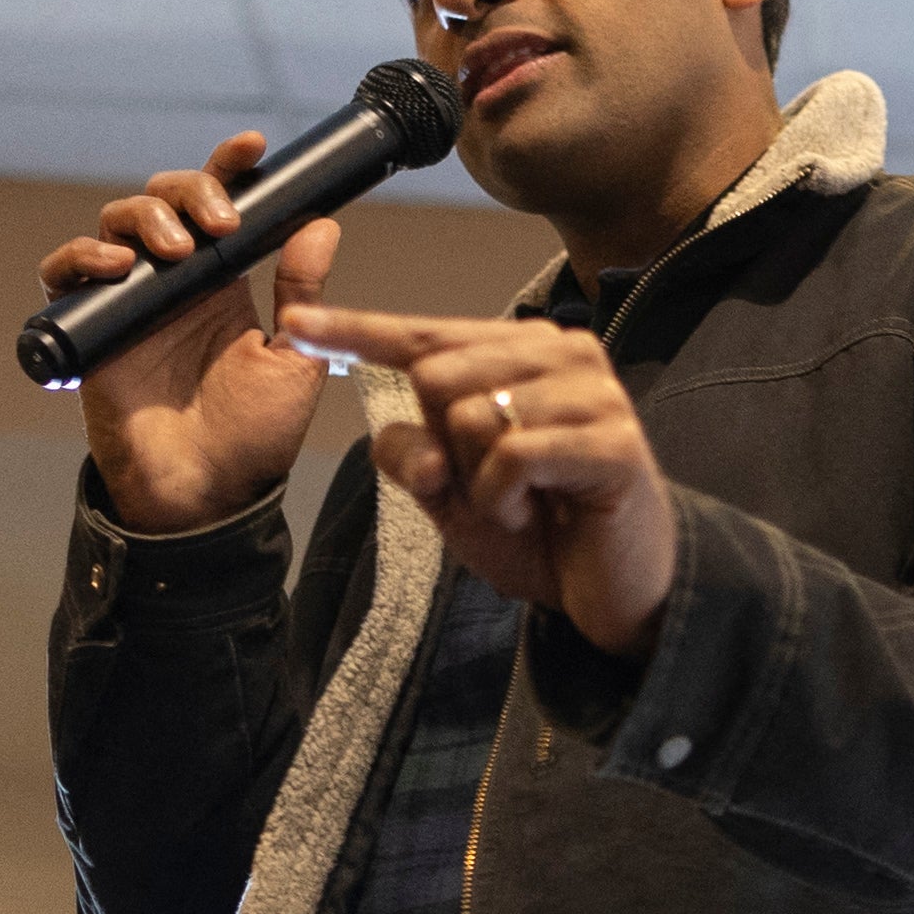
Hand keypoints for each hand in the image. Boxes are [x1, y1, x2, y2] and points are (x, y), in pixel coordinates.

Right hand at [36, 132, 339, 534]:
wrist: (208, 493)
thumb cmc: (255, 434)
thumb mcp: (294, 355)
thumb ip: (303, 290)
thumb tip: (324, 223)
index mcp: (226, 279)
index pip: (222, 204)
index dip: (228, 167)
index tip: (250, 145)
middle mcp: (174, 281)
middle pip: (163, 197)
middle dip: (189, 190)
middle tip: (220, 225)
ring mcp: (129, 300)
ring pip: (115, 222)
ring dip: (145, 218)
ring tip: (179, 253)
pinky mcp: (89, 328)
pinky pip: (64, 274)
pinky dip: (83, 257)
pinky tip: (117, 265)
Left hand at [278, 303, 679, 660]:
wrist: (618, 590)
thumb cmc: (540, 530)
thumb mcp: (451, 493)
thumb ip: (411, 453)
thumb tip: (400, 441)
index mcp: (524, 351)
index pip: (426, 335)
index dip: (358, 331)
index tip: (296, 322)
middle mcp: (564, 354)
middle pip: (436, 373)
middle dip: (444, 443)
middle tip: (493, 486)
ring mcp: (594, 392)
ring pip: (470, 414)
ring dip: (479, 481)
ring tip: (523, 502)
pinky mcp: (614, 440)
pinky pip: (511, 457)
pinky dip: (505, 499)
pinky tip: (539, 512)